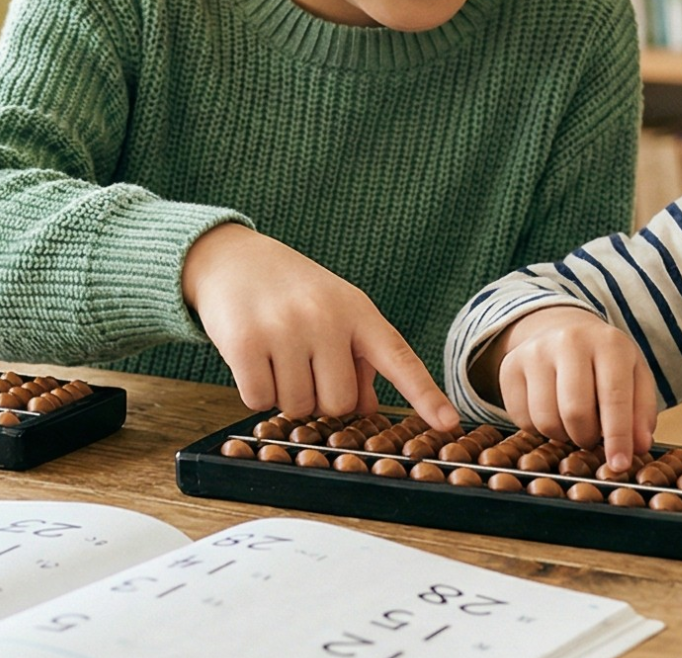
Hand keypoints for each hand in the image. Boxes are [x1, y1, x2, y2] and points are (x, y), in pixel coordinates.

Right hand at [181, 224, 459, 429]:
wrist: (232, 257)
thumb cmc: (291, 291)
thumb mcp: (334, 310)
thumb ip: (358, 358)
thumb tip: (369, 408)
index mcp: (356, 310)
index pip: (398, 358)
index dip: (425, 395)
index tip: (449, 424)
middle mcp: (326, 317)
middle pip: (338, 403)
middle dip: (319, 398)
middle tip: (303, 367)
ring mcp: (285, 329)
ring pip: (297, 407)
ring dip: (285, 395)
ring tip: (277, 356)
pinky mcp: (246, 343)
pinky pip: (259, 401)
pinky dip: (255, 392)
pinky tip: (253, 360)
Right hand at [477, 306, 659, 473]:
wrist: (564, 330)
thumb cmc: (606, 363)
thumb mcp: (635, 378)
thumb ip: (641, 412)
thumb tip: (638, 447)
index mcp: (609, 343)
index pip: (614, 397)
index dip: (618, 437)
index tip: (619, 465)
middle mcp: (569, 341)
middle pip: (575, 411)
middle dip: (586, 438)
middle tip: (591, 438)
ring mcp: (535, 351)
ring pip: (546, 420)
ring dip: (563, 435)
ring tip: (573, 424)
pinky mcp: (510, 366)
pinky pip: (522, 420)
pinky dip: (539, 429)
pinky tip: (552, 413)